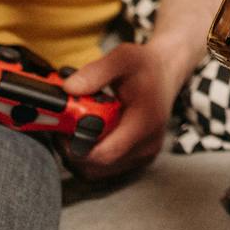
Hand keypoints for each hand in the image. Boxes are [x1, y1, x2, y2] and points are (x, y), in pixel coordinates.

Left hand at [60, 42, 189, 180]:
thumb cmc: (146, 66)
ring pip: (98, 172)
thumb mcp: (122, 58)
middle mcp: (147, 145)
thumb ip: (95, 72)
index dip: (76, 146)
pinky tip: (88, 136)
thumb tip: (68, 89)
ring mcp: (143, 155)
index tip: (63, 129)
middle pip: (97, 166)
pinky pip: (105, 169)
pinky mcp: (138, 159)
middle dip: (73, 149)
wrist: (166, 72)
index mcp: (145, 123)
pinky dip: (90, 157)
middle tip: (64, 128)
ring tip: (75, 130)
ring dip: (79, 155)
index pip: (105, 153)